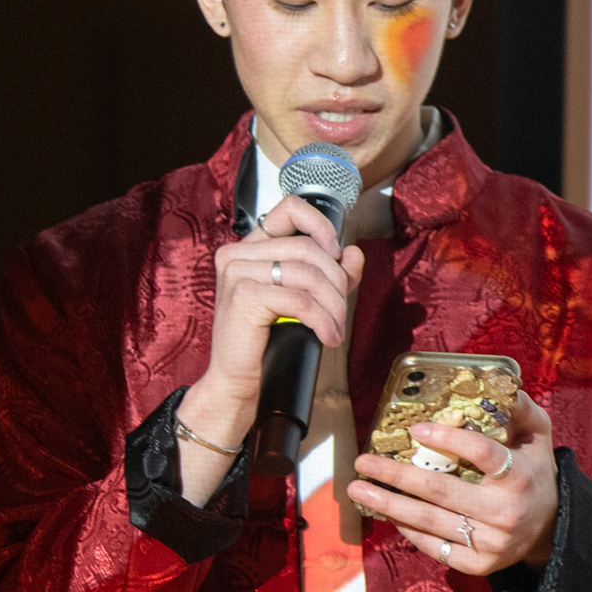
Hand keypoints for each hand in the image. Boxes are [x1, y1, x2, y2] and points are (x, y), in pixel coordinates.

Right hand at [176, 195, 364, 504]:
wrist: (240, 383)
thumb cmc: (268, 342)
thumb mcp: (305, 301)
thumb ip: (329, 275)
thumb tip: (354, 253)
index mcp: (250, 247)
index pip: (290, 208)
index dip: (322, 225)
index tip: (336, 253)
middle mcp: (238, 253)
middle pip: (308, 248)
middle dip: (336, 281)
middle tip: (341, 312)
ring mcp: (237, 272)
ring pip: (307, 273)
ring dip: (333, 304)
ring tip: (336, 328)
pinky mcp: (243, 296)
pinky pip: (299, 299)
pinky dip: (322, 319)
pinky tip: (328, 337)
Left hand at [346, 392, 558, 575]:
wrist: (550, 530)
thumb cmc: (534, 473)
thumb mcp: (538, 437)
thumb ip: (521, 409)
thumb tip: (497, 382)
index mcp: (520, 476)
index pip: (482, 453)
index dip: (449, 439)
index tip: (416, 428)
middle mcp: (504, 511)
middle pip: (441, 491)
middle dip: (396, 476)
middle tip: (363, 462)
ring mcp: (490, 543)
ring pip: (430, 521)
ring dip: (388, 504)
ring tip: (358, 489)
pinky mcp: (478, 564)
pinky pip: (434, 547)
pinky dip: (408, 530)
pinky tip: (388, 513)